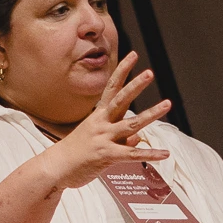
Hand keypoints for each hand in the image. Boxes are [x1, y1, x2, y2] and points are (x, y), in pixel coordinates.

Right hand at [42, 51, 172, 188]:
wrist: (55, 167)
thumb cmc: (75, 153)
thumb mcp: (97, 140)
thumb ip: (120, 138)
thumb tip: (137, 138)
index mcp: (98, 115)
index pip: (112, 87)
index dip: (123, 70)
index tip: (134, 55)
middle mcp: (101, 123)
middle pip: (120, 99)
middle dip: (135, 85)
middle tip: (149, 72)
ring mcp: (103, 138)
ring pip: (131, 124)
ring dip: (151, 113)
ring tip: (167, 103)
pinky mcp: (106, 155)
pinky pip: (132, 154)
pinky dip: (150, 154)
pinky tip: (165, 153)